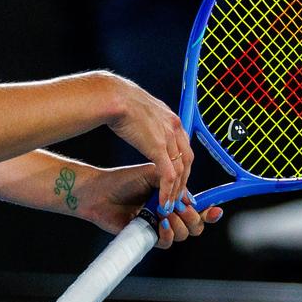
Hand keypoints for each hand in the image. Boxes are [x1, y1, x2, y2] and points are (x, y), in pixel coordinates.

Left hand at [86, 166, 223, 248]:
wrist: (100, 192)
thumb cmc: (123, 180)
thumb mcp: (153, 173)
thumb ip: (173, 182)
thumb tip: (189, 197)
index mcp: (173, 197)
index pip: (199, 208)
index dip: (209, 212)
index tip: (215, 210)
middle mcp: (168, 213)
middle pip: (196, 225)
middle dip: (194, 218)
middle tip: (181, 208)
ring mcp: (159, 226)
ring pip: (184, 234)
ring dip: (179, 224)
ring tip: (164, 212)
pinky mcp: (147, 237)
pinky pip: (166, 243)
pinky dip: (167, 234)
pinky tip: (160, 223)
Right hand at [101, 74, 192, 209]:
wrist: (114, 97)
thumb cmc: (120, 102)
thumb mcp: (143, 111)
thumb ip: (150, 123)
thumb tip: (146, 128)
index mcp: (172, 119)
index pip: (184, 147)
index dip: (183, 165)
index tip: (178, 178)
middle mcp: (175, 128)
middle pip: (187, 160)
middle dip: (184, 180)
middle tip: (178, 196)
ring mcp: (168, 138)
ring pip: (180, 170)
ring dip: (176, 189)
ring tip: (170, 204)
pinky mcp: (158, 147)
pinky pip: (169, 175)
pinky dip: (168, 191)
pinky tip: (163, 202)